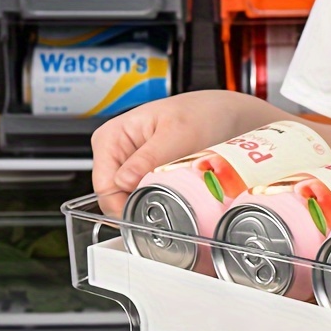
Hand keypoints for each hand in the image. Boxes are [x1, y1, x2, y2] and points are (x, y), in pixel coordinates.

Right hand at [91, 91, 290, 215]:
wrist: (226, 115)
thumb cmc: (201, 113)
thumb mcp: (175, 135)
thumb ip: (147, 159)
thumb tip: (123, 182)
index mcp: (111, 137)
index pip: (104, 187)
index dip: (123, 207)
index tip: (148, 217)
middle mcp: (117, 152)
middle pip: (116, 197)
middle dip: (139, 207)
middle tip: (170, 208)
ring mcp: (132, 165)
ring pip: (132, 200)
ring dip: (153, 205)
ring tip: (178, 198)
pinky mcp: (149, 174)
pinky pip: (148, 196)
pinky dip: (162, 201)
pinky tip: (178, 197)